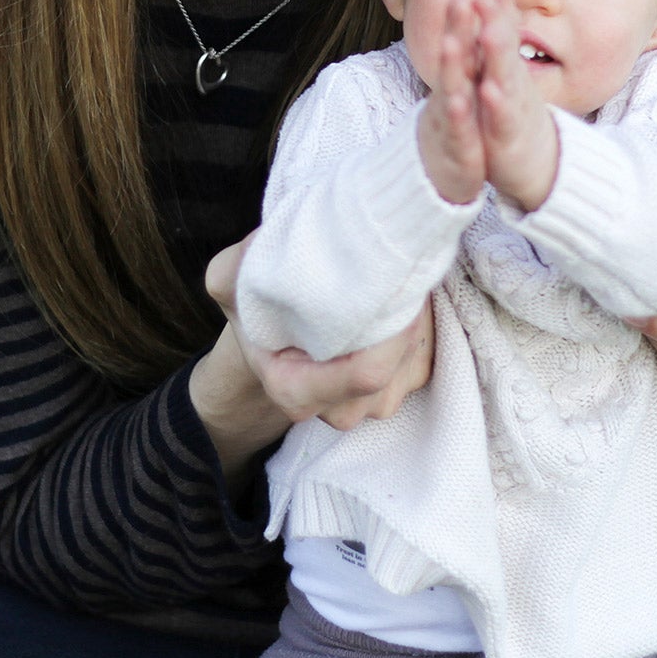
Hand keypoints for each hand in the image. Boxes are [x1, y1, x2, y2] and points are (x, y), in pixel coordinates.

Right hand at [198, 233, 435, 451]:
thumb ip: (234, 268)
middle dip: (405, 317)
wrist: (281, 333)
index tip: (394, 285)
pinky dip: (422, 326)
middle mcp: (341, 409)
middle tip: (398, 270)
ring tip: (397, 281)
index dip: (390, 330)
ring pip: (414, 359)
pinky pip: (426, 357)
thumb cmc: (259, 309)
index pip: (365, 375)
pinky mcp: (405, 388)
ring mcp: (376, 405)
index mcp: (296, 390)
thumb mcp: (230, 281)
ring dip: (415, 319)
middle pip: (395, 367)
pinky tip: (402, 300)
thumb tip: (261, 247)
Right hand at [417, 0, 485, 205]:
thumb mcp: (459, 92)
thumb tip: (469, 24)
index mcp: (458, 79)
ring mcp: (449, 119)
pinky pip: (456, 129)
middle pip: (452, 56)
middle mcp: (450, 93)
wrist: (436, 178)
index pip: (462, 41)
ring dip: (450, 65)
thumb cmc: (453, 129)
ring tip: (451, 41)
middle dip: (455, 27)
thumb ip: (464, 59)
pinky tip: (460, 100)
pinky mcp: (455, 147)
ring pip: (449, 89)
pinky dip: (458, 115)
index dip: (466, 14)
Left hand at [470, 0, 557, 210]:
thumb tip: (501, 12)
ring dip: (496, 55)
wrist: (540, 167)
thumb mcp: (511, 81)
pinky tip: (487, 89)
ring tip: (488, 31)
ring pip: (504, 77)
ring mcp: (513, 108)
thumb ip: (504, 48)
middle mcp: (514, 83)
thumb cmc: (518, 118)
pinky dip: (495, 103)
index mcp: (508, 69)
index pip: (504, 30)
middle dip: (496, 19)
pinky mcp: (508, 135)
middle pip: (504, 46)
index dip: (501, 6)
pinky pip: (501, 117)